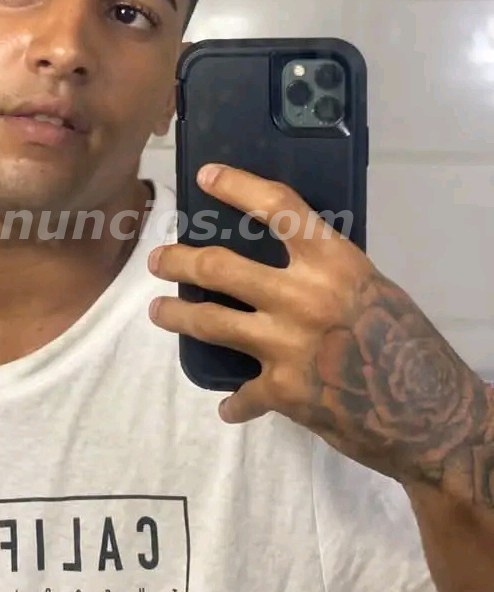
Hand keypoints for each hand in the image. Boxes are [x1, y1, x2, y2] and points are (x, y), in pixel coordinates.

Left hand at [148, 163, 493, 503]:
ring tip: (159, 312)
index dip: (236, 186)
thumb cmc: (408, 344)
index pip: (277, 208)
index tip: (206, 177)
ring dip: (177, 316)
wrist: (431, 415)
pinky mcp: (283, 391)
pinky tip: (229, 403)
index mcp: (334, 261)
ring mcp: (288, 344)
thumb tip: (285, 267)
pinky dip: (236, 400)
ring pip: (211, 322)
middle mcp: (305, 296)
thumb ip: (325, 274)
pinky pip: (243, 393)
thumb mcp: (370, 288)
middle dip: (179, 261)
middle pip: (220, 267)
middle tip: (159, 261)